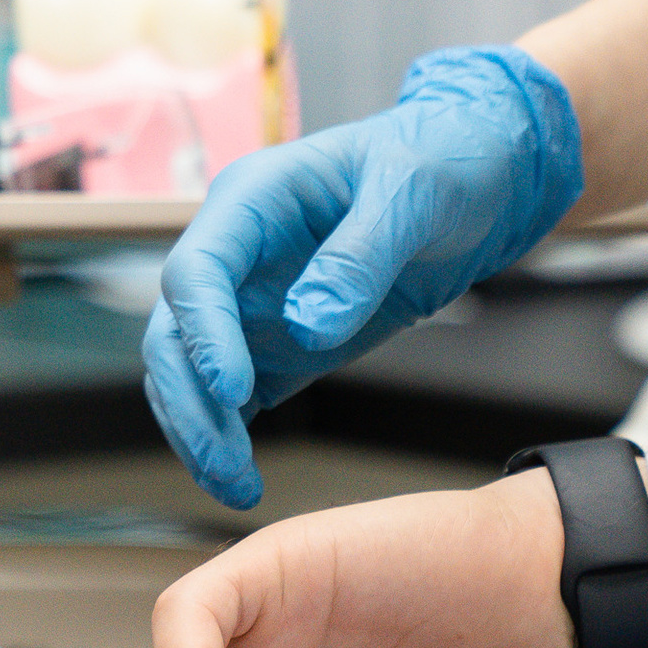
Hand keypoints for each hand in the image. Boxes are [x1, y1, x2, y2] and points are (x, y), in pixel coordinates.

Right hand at [146, 48, 582, 504]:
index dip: (204, 331)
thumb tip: (308, 322)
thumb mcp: (410, 195)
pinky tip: (242, 478)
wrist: (472, 180)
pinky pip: (231, 398)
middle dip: (191, 400)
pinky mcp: (276, 344)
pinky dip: (227, 437)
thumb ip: (358, 255)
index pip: (198, 269)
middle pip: (176, 331)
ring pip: (190, 373)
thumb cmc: (435, 161)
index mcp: (252, 201)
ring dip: (201, 430)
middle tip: (226, 462)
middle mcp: (237, 254)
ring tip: (237, 485)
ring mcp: (251, 302)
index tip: (234, 388)